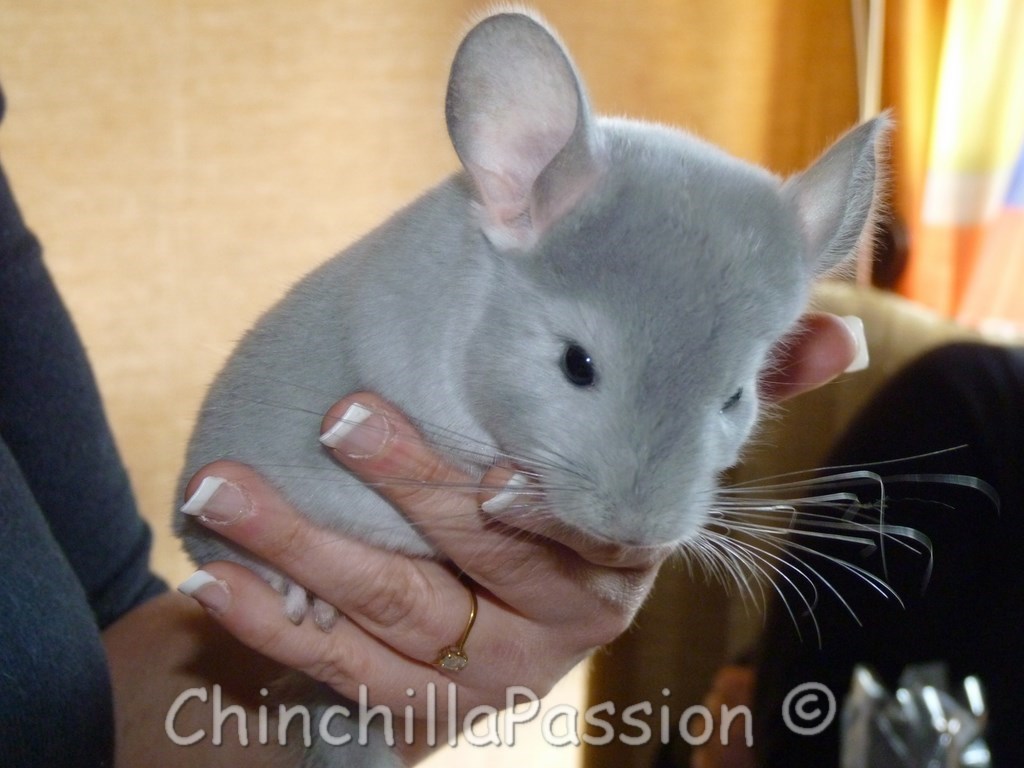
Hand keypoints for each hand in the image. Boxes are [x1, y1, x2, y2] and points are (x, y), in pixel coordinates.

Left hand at [175, 311, 857, 761]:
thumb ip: (731, 396)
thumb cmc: (564, 508)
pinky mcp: (413, 708)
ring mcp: (478, 675)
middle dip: (401, 486)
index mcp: (615, 559)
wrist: (488, 621)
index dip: (528, 498)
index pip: (576, 529)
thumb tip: (842, 337)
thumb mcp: (645, 457)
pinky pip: (335, 665)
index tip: (483, 459)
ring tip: (224, 485)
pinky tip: (215, 576)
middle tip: (340, 412)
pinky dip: (272, 619)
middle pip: (471, 558)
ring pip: (389, 609)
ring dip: (303, 544)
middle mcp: (555, 626)